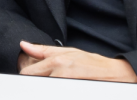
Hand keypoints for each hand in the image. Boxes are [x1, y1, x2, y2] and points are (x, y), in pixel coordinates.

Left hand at [18, 41, 136, 82]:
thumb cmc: (91, 62)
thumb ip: (42, 50)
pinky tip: (62, 87)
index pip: (28, 73)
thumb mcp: (67, 51)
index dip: (26, 75)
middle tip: (46, 78)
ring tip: (56, 82)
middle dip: (36, 82)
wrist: (114, 74)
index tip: (30, 76)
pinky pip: (57, 93)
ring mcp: (66, 85)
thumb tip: (23, 44)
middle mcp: (60, 74)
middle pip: (35, 83)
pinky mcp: (72, 92)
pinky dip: (55, 90)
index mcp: (56, 62)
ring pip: (44, 88)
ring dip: (45, 87)